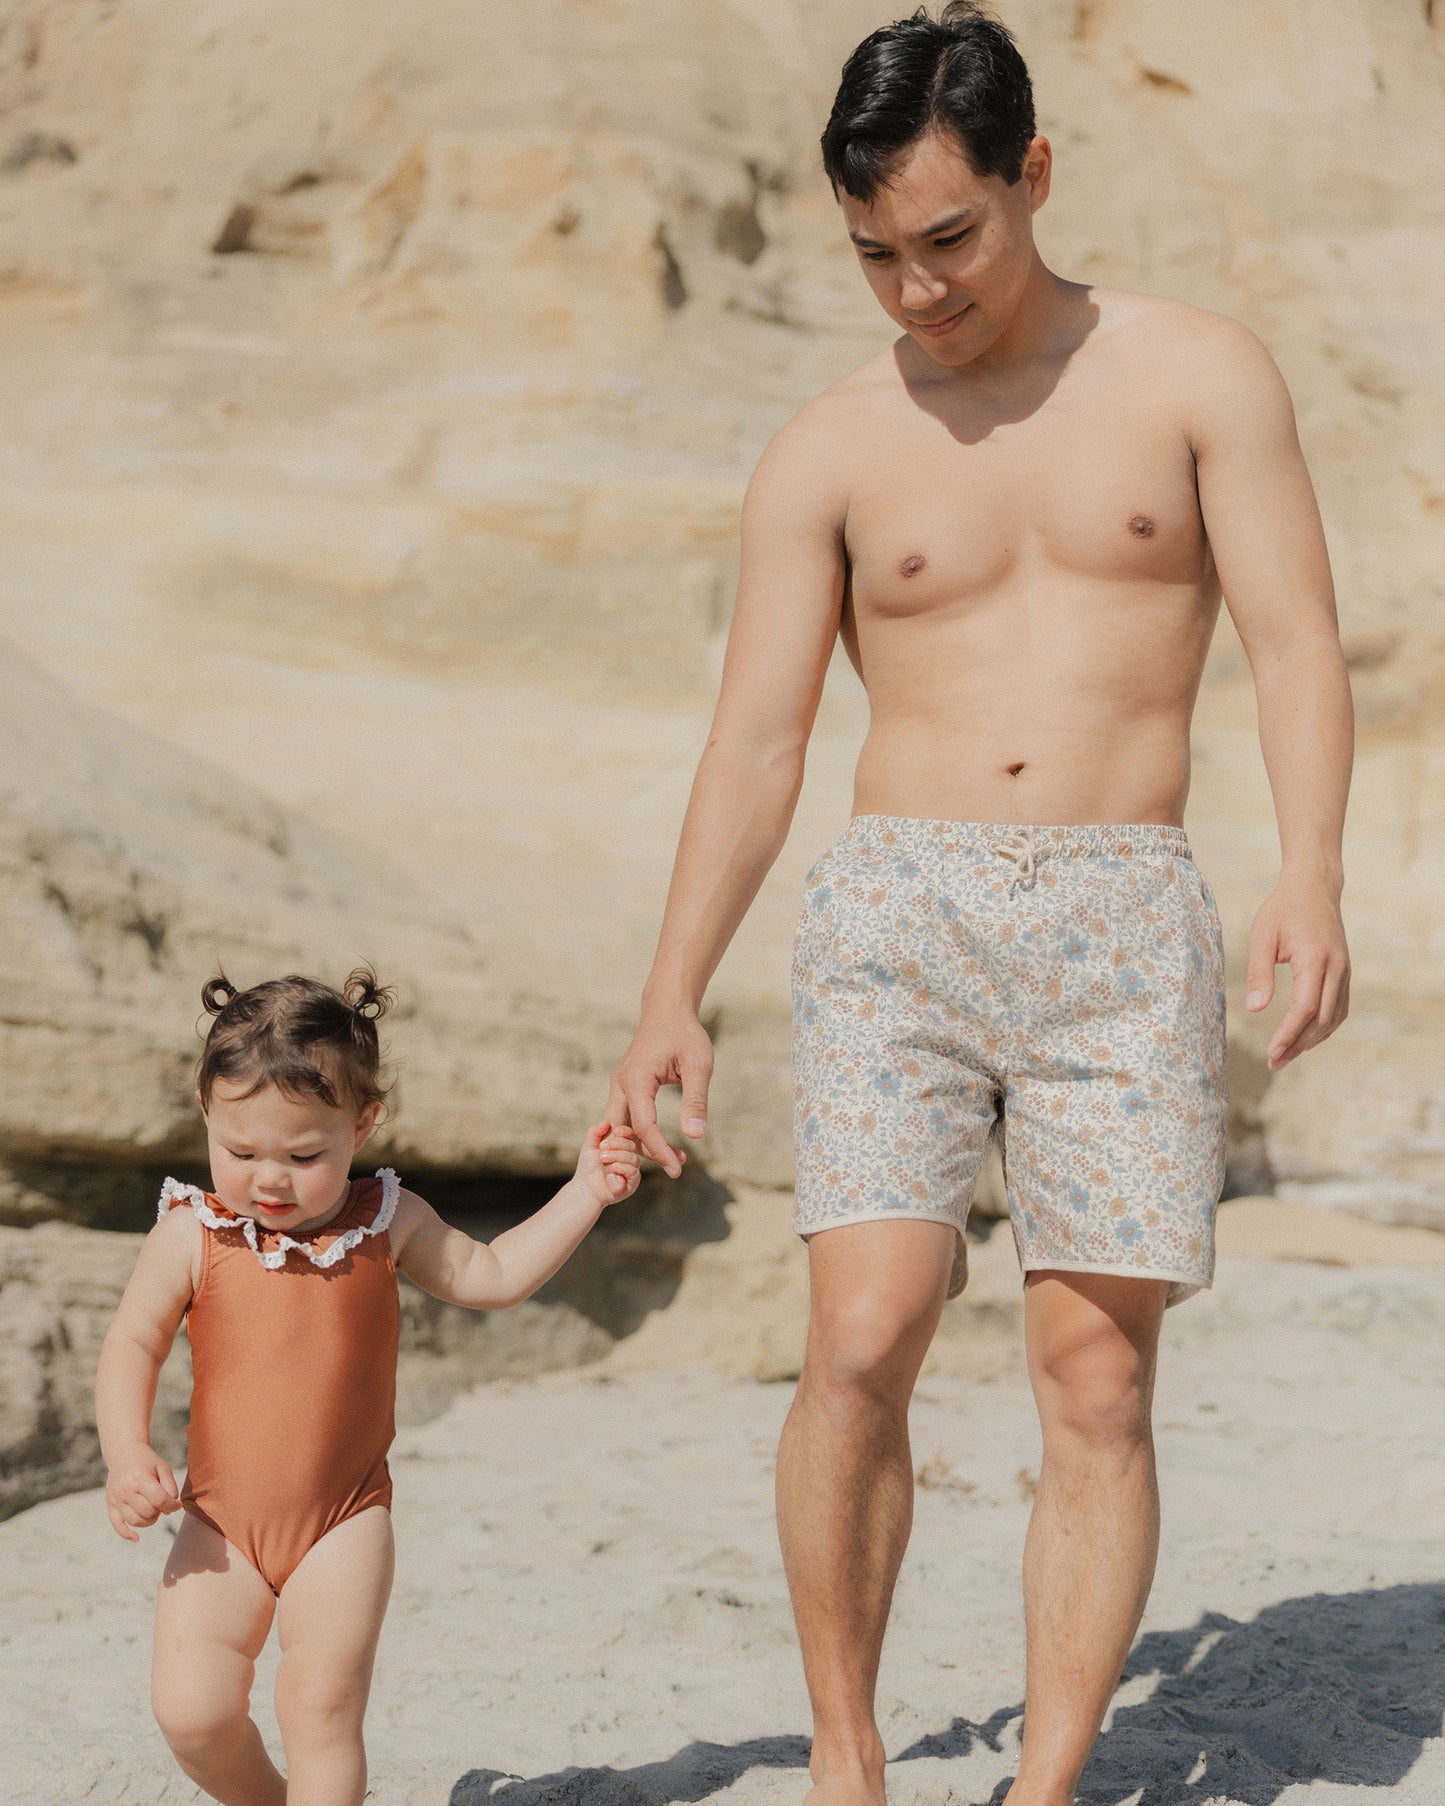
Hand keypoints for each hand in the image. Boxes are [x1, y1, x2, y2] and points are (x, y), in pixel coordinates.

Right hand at [105, 1445, 180, 1541]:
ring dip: (149, 1521)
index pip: (159, 1500)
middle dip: (160, 1511)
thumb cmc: (147, 1461)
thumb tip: (172, 1507)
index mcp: (140, 1479)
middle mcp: (126, 1491)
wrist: (124, 1454)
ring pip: (135, 1521)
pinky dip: (126, 1534)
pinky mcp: (110, 1505)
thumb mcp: (163, 1468)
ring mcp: (116, 1499)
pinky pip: (117, 1525)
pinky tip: (136, 1538)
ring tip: (154, 1510)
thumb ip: (170, 1487)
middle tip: (163, 1503)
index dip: (172, 1506)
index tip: (177, 1505)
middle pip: (148, 1512)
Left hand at [575, 1121, 641, 1208]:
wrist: (586, 1187)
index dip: (625, 1132)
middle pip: (631, 1146)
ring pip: (632, 1159)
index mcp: (622, 1147)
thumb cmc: (588, 1167)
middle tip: (602, 1148)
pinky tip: (612, 1169)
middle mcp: (629, 1157)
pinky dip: (622, 1169)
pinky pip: (633, 1172)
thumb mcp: (589, 1146)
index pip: (630, 1135)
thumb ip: (595, 1132)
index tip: (616, 1131)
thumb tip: (605, 1122)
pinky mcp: (632, 1183)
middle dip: (617, 1145)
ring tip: (603, 1159)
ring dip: (617, 1157)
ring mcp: (632, 1170)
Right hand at [607, 1011, 714, 1178]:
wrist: (667, 1011)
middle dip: (642, 1156)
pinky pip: (624, 1119)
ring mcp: (619, 1086)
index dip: (659, 1151)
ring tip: (676, 1158)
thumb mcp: (699, 1065)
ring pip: (619, 1128)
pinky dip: (639, 1136)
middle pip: (622, 1132)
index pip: (643, 1126)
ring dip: (641, 1147)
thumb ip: (695, 1100)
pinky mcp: (624, 1088)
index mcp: (636, 1079)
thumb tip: (695, 1136)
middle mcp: (620, 1084)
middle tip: (673, 1169)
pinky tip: (663, 1146)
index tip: (677, 1169)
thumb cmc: (685, 1034)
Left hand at [1245, 874, 1349, 1068]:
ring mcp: (1344, 972)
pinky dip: (1323, 1028)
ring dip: (1311, 1041)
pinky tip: (1304, 1038)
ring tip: (1285, 1056)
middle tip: (1273, 1063)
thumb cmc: (1282, 910)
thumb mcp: (1262, 936)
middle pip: (1321, 1019)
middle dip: (1298, 1044)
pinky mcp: (1344, 973)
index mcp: (1314, 958)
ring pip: (1333, 1018)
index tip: (1271, 1052)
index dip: (1289, 1033)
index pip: (1305, 1007)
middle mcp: (1336, 968)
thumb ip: (1259, 972)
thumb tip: (1255, 1009)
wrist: (1314, 888)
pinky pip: (1338, 1009)